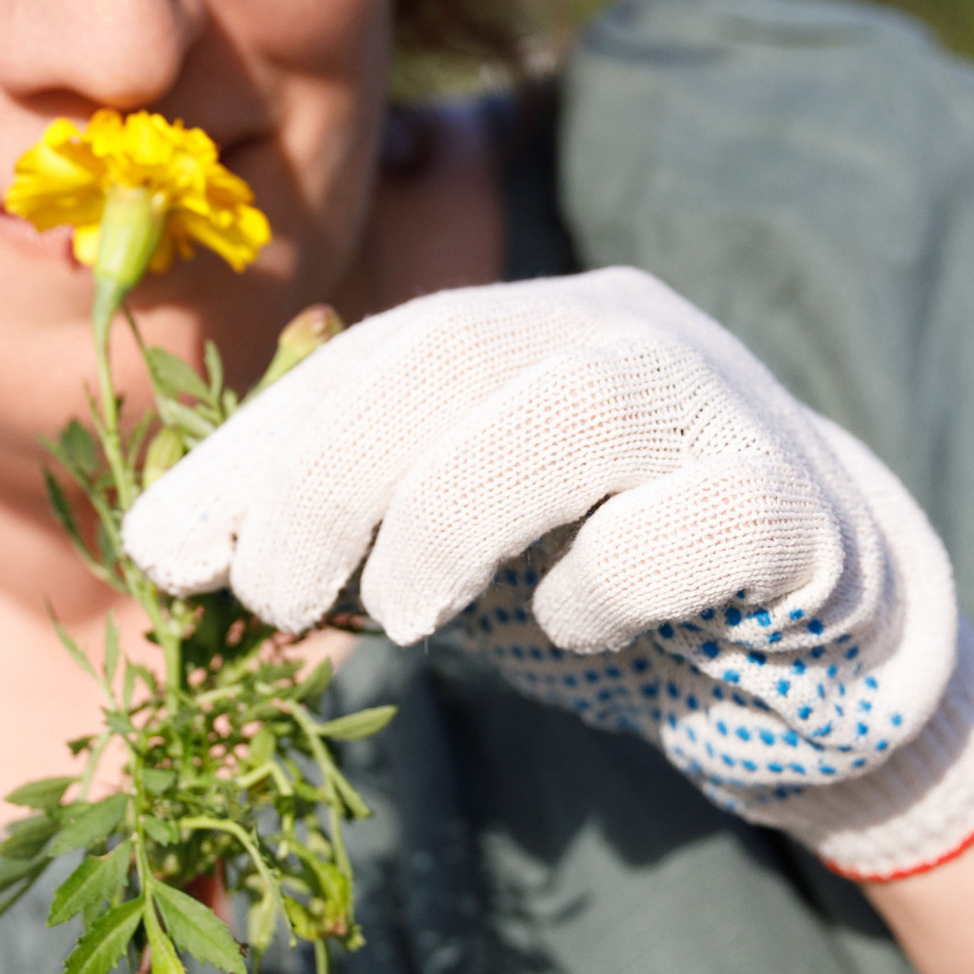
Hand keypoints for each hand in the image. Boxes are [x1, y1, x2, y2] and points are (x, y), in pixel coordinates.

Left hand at [123, 268, 973, 882]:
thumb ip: (335, 537)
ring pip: (576, 406)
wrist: (811, 649)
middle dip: (331, 475)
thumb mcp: (449, 554)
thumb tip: (167, 553)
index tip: (162, 550)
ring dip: (455, 514)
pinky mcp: (802, 509)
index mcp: (527, 324)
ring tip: (401, 618)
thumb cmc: (599, 585)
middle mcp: (624, 332)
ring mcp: (723, 406)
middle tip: (267, 597)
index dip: (257, 447)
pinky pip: (699, 519)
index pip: (371, 355)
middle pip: (457, 352)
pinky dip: (612, 578)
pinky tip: (573, 627)